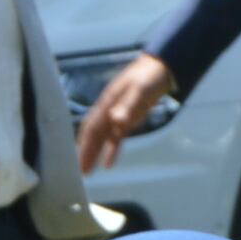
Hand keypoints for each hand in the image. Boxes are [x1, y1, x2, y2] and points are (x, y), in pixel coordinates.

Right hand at [77, 52, 175, 173]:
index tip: (79, 161)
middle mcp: (108, 110)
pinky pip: (115, 138)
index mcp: (107, 102)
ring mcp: (116, 115)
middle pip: (93, 134)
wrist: (161, 68)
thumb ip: (128, 105)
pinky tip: (108, 164)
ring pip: (102, 138)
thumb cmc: (149, 77)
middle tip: (79, 172)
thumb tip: (116, 120)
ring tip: (87, 171)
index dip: (85, 144)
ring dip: (94, 153)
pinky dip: (111, 150)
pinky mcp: (127, 120)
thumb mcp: (140, 90)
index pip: (92, 127)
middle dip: (85, 152)